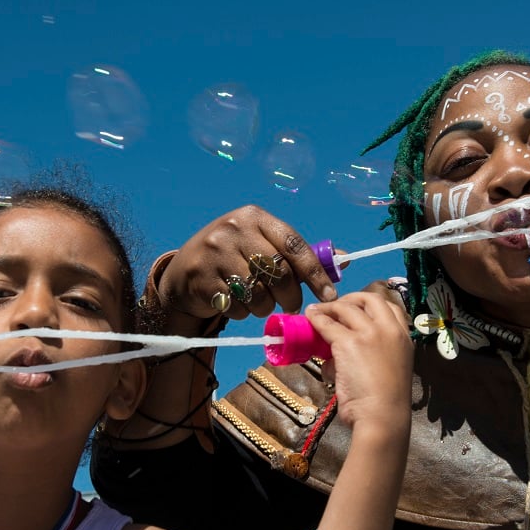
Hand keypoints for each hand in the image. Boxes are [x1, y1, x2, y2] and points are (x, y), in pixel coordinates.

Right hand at [157, 206, 339, 326]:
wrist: (186, 268)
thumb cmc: (236, 256)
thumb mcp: (264, 245)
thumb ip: (300, 254)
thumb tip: (343, 260)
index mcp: (255, 217)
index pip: (294, 244)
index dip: (315, 273)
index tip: (330, 295)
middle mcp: (233, 229)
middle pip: (278, 271)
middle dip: (291, 296)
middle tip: (293, 307)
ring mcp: (214, 252)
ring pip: (257, 292)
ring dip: (264, 307)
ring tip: (260, 304)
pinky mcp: (201, 276)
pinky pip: (235, 305)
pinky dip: (242, 313)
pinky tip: (238, 305)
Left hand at [304, 293, 412, 434]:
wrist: (383, 416)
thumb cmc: (385, 402)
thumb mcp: (387, 370)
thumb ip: (370, 356)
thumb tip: (334, 357)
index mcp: (404, 338)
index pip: (392, 308)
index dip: (372, 305)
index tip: (358, 310)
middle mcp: (390, 330)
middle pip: (370, 299)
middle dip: (351, 298)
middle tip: (336, 307)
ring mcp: (370, 334)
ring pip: (346, 308)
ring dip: (330, 308)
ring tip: (317, 313)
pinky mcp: (349, 342)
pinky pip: (327, 324)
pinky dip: (317, 319)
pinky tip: (309, 318)